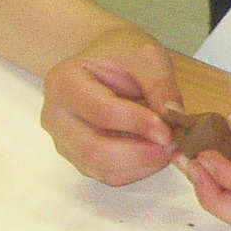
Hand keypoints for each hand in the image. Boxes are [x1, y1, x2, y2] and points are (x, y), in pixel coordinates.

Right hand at [40, 25, 181, 184]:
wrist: (101, 62)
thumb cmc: (120, 54)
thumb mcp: (146, 55)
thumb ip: (160, 84)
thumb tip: (175, 117)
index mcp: (65, 82)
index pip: (101, 112)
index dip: (138, 124)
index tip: (169, 131)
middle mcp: (55, 116)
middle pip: (94, 149)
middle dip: (140, 153)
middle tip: (173, 146)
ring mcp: (64, 141)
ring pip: (101, 169)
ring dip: (141, 164)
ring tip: (168, 148)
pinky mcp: (78, 158)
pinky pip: (107, 175)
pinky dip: (137, 171)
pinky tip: (155, 154)